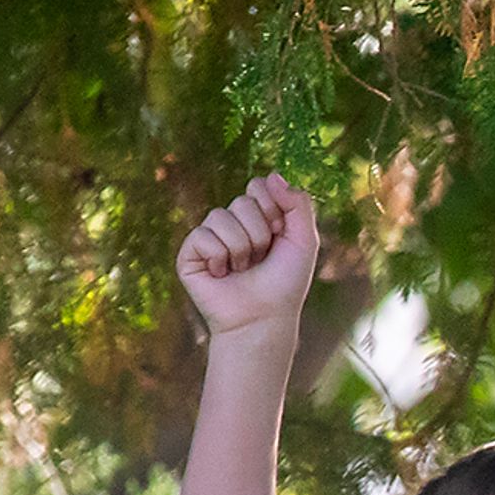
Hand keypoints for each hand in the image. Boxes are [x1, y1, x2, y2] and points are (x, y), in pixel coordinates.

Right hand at [178, 175, 321, 336]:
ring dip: (241, 247)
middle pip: (242, 201)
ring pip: (221, 216)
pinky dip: (219, 256)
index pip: (258, 187)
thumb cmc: (285, 285)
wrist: (263, 319)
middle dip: (259, 232)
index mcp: (257, 217)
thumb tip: (272, 175)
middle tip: (260, 259)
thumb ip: (298, 204)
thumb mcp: (304, 241)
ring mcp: (210, 237)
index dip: (272, 210)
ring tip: (242, 269)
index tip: (279, 236)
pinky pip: (202, 235)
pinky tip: (222, 274)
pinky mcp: (190, 253)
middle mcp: (232, 224)